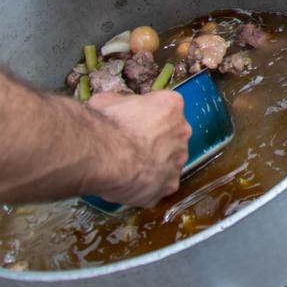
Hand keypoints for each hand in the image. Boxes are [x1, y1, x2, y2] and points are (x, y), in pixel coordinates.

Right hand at [85, 91, 189, 205]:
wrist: (103, 155)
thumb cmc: (106, 125)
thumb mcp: (107, 100)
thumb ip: (120, 103)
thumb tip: (114, 107)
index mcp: (171, 105)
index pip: (164, 108)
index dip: (145, 117)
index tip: (130, 124)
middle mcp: (183, 131)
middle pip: (170, 136)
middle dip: (153, 141)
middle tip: (130, 148)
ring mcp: (178, 160)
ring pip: (168, 162)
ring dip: (152, 165)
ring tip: (128, 169)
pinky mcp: (169, 185)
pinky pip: (160, 185)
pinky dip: (147, 186)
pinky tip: (129, 185)